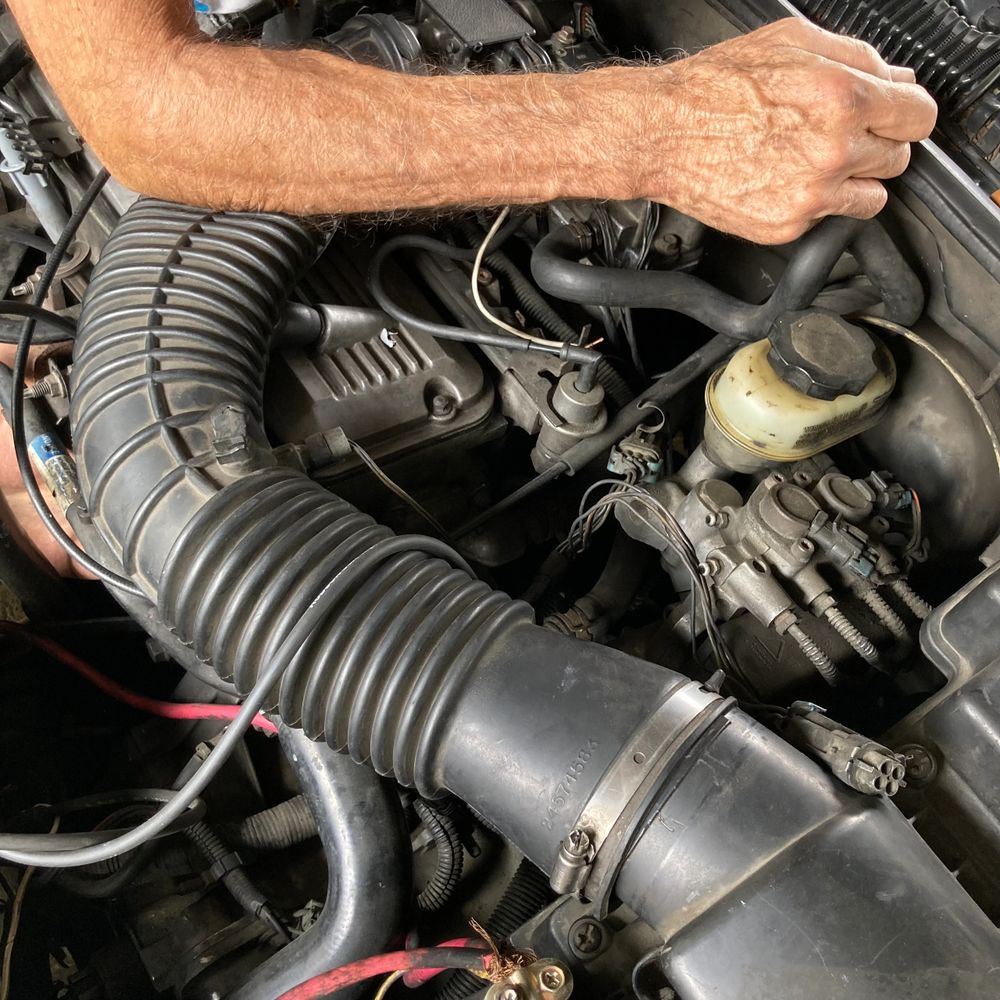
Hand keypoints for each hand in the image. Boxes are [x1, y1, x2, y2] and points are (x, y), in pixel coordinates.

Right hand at [637, 18, 937, 243]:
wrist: (661, 134)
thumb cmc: (714, 87)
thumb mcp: (791, 41)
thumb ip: (857, 58)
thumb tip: (896, 80)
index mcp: (842, 98)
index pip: (919, 116)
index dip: (905, 112)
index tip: (893, 117)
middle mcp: (832, 151)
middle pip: (898, 158)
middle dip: (876, 144)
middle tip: (839, 136)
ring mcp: (811, 195)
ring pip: (872, 196)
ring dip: (854, 180)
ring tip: (815, 162)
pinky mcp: (787, 226)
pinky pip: (827, 220)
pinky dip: (815, 204)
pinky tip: (784, 180)